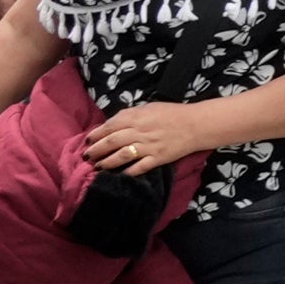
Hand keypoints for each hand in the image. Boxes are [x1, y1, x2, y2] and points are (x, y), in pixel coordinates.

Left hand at [85, 102, 211, 176]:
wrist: (197, 124)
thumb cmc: (173, 113)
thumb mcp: (149, 107)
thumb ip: (130, 114)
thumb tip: (112, 123)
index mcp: (137, 117)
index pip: (110, 126)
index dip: (96, 134)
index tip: (87, 141)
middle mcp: (140, 132)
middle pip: (112, 142)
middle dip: (96, 150)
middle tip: (87, 156)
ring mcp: (149, 146)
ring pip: (122, 155)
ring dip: (107, 162)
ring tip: (97, 166)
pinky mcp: (158, 158)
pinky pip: (139, 167)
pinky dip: (127, 172)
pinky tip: (118, 176)